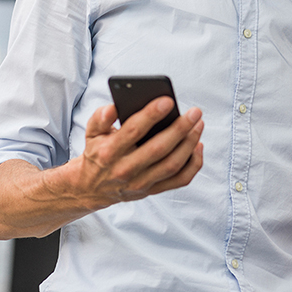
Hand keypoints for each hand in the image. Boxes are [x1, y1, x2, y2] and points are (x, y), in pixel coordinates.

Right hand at [78, 97, 203, 207]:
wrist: (91, 188)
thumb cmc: (98, 153)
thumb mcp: (92, 133)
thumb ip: (101, 117)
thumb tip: (114, 106)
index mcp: (109, 152)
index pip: (133, 130)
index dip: (151, 115)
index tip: (168, 101)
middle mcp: (125, 169)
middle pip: (159, 148)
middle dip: (180, 129)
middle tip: (195, 112)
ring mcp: (141, 183)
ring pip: (172, 165)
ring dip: (190, 144)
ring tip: (199, 125)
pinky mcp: (152, 190)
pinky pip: (180, 180)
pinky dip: (193, 164)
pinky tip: (198, 146)